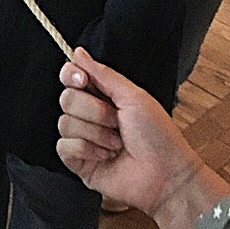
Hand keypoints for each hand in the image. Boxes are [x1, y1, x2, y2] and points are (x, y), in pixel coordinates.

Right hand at [57, 50, 208, 215]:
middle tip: (116, 121)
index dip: (72, 75)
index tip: (83, 80)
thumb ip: (104, 74)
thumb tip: (79, 53)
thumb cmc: (158, 137)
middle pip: (66, 99)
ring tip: (117, 143)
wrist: (166, 175)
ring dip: (96, 133)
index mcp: (103, 97)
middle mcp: (91, 116)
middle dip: (94, 111)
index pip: (71, 77)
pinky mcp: (78, 162)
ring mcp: (83, 139)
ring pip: (65, 123)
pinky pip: (64, 146)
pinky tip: (105, 156)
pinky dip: (86, 149)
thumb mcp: (134, 97)